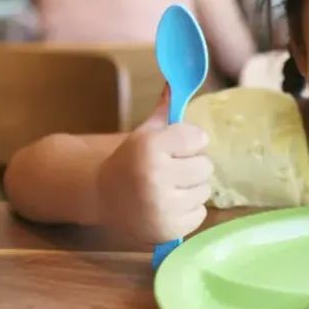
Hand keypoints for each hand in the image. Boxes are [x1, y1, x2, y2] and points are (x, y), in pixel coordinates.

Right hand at [95, 87, 212, 243]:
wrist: (102, 196)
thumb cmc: (130, 160)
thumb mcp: (146, 132)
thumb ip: (168, 107)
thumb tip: (180, 79)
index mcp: (149, 147)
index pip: (198, 138)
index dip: (188, 142)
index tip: (173, 147)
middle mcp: (155, 176)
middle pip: (206, 165)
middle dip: (191, 165)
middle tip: (171, 170)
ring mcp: (162, 206)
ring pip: (205, 190)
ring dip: (191, 188)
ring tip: (169, 188)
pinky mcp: (169, 229)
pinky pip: (201, 213)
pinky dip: (189, 210)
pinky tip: (168, 205)